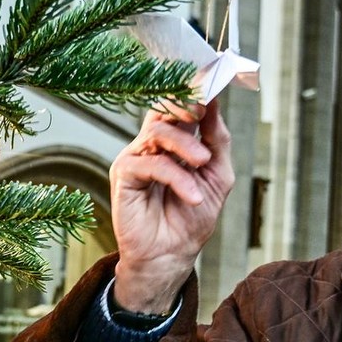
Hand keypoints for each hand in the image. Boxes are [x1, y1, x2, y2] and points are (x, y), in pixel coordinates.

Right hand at [109, 100, 232, 313]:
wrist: (173, 255)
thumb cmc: (193, 217)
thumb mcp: (217, 175)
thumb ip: (216, 139)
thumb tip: (214, 102)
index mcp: (174, 141)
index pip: (179, 104)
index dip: (193, 92)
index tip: (211, 86)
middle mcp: (152, 144)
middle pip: (164, 109)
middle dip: (185, 105)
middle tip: (202, 111)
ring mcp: (136, 157)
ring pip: (158, 131)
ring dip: (185, 145)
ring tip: (202, 165)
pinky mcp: (123, 174)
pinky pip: (150, 162)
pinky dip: (175, 176)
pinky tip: (191, 195)